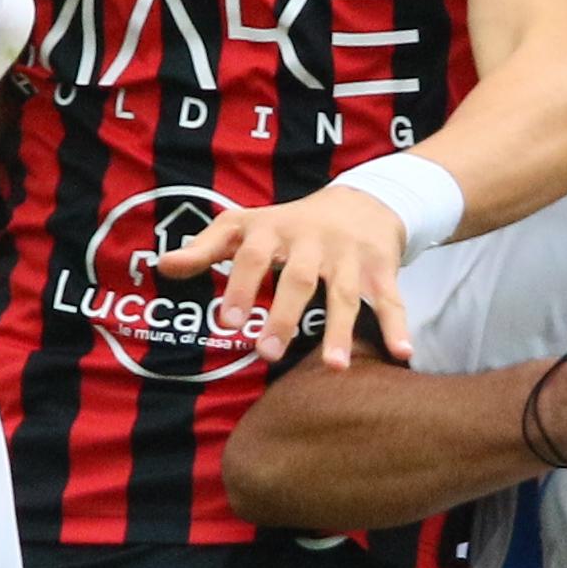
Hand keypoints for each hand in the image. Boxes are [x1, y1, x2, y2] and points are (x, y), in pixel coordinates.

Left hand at [162, 177, 407, 371]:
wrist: (365, 199)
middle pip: (297, 277)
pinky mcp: (381, 269)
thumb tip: (163, 265)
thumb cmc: (292, 224)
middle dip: (284, 315)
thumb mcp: (247, 225)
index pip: (251, 255)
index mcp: (274, 229)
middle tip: (267, 353)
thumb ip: (206, 247)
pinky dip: (398, 327)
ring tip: (335, 368)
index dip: (239, 285)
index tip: (226, 322)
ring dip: (340, 330)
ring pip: (343, 294)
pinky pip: (390, 300)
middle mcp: (312, 241)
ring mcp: (349, 256)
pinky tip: (402, 356)